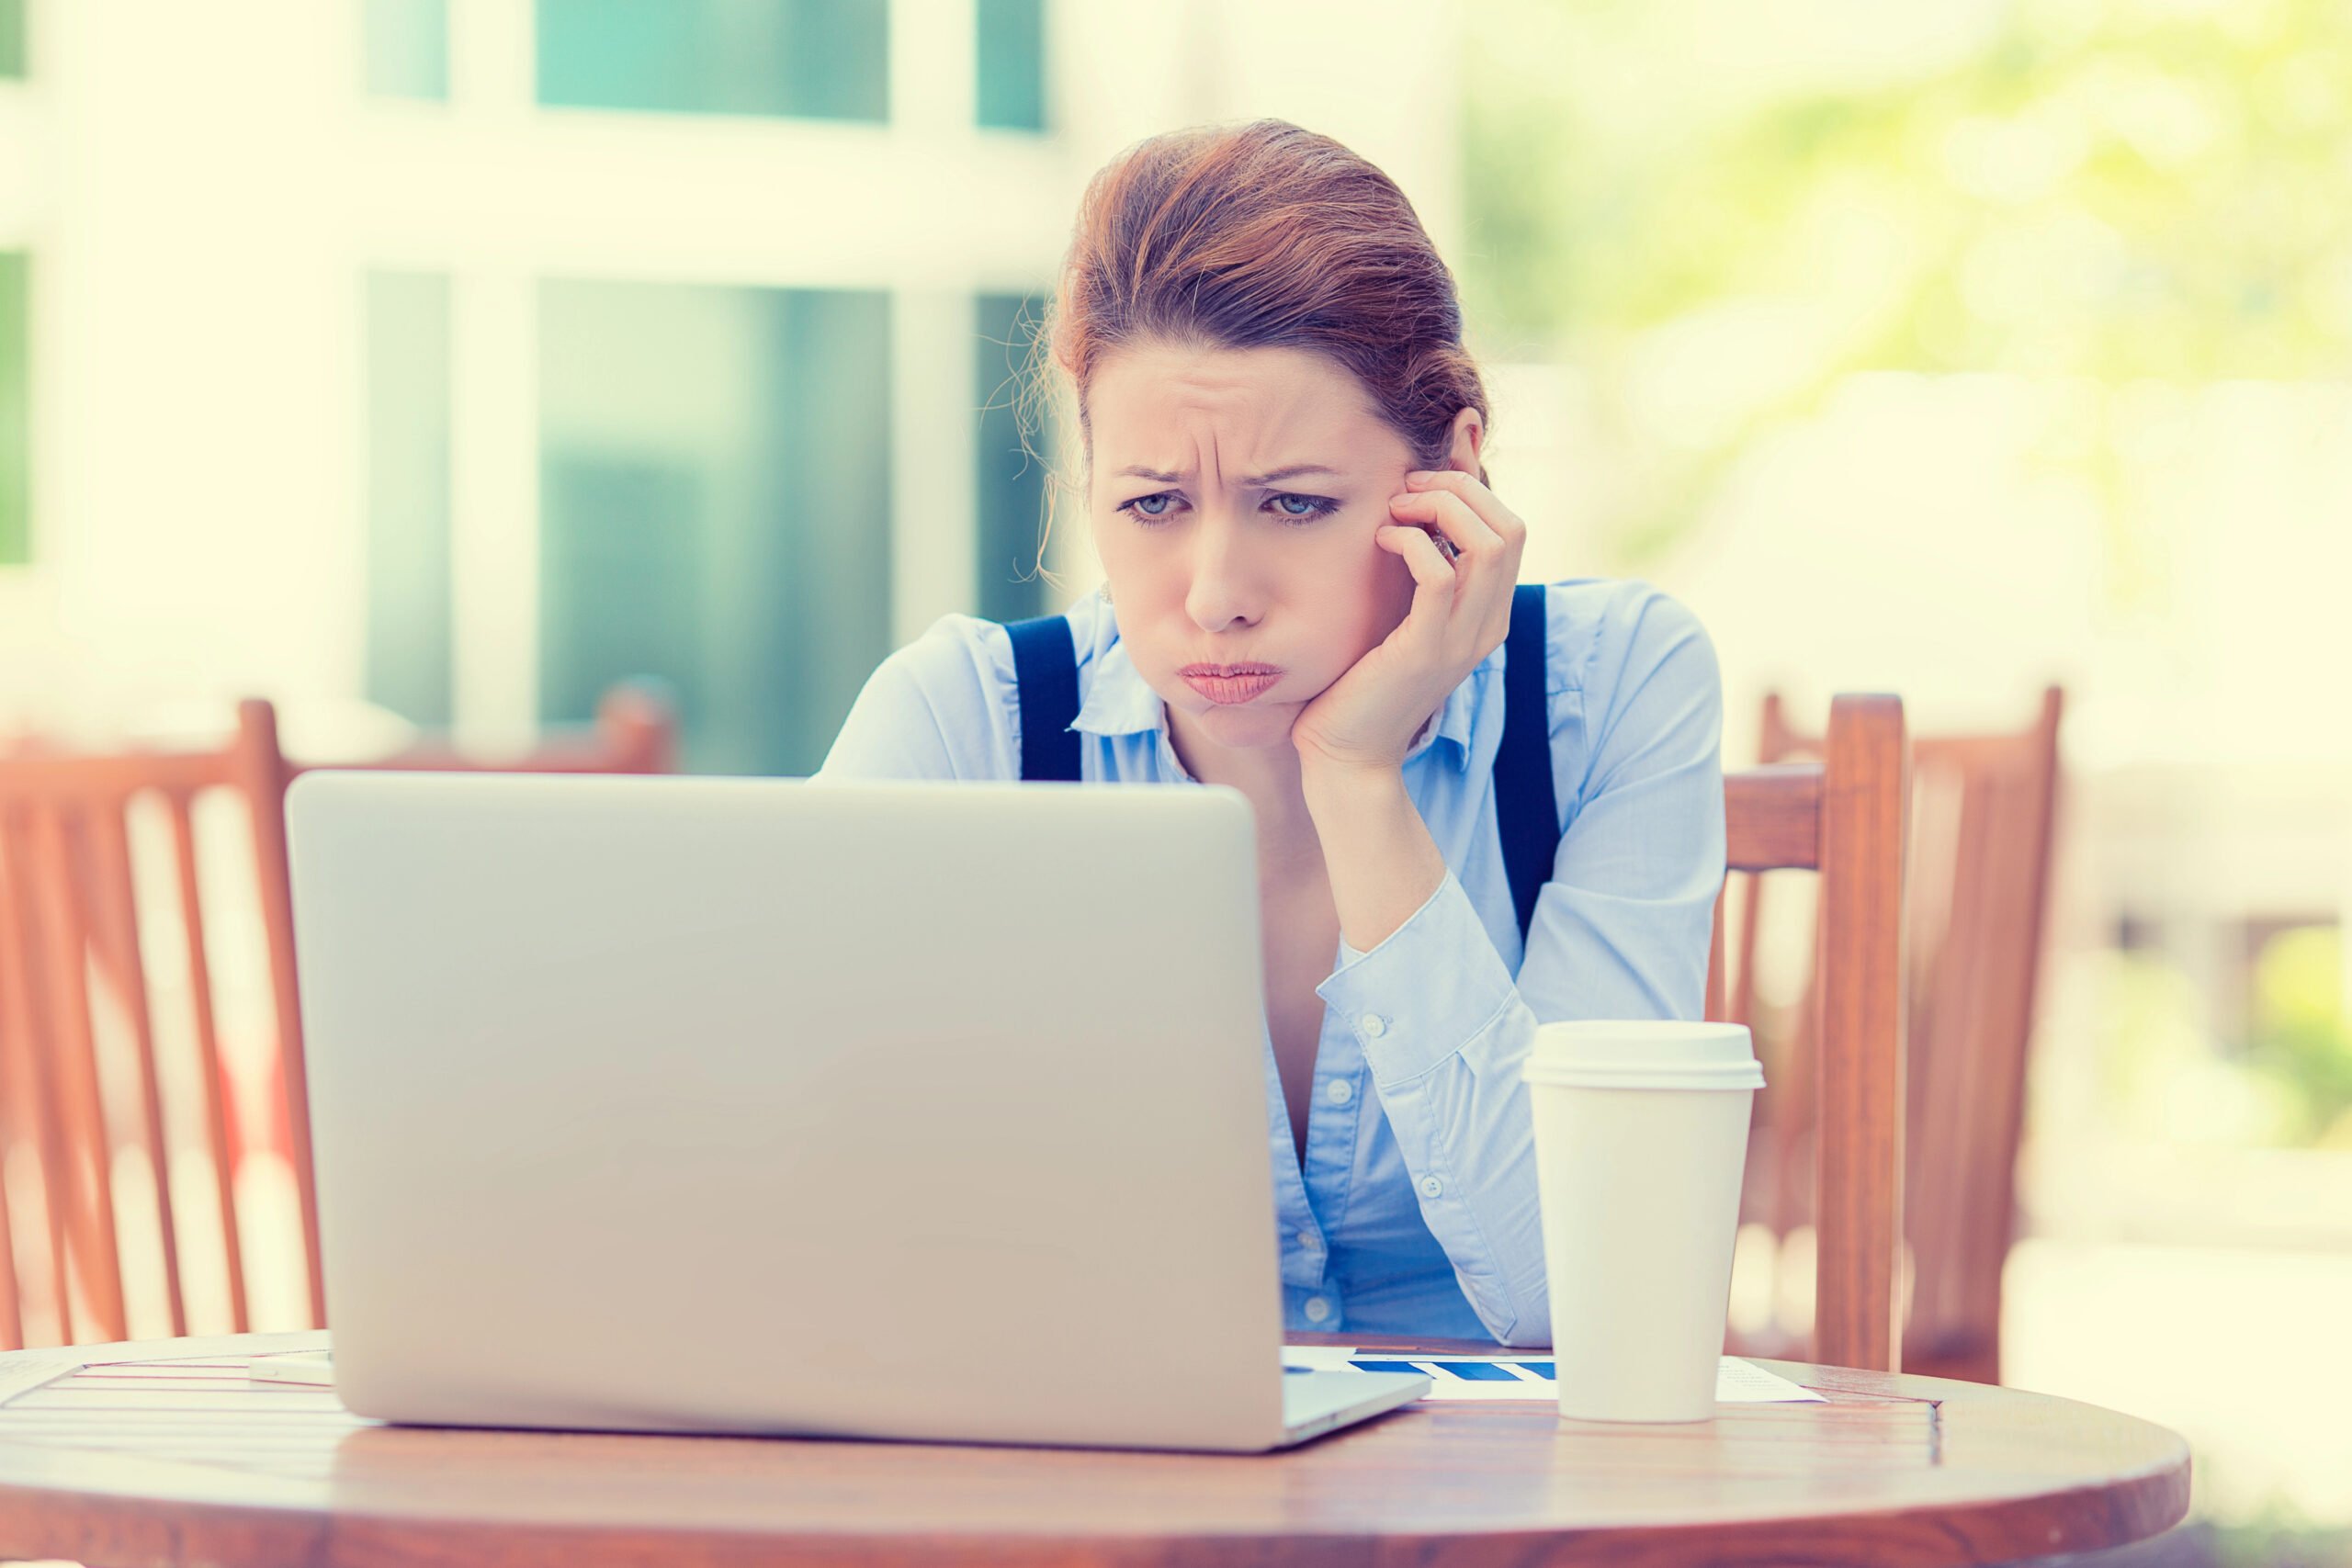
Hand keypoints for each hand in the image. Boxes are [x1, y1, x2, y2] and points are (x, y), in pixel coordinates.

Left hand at [1291, 469, 1528, 774]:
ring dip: (1440, 508)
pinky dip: (1412, 542)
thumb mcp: (1404, 621)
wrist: (1348, 754)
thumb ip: (1421, 578)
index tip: (1419, 488)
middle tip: (1407, 489)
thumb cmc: (1364, 682)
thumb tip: (1413, 517)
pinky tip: (1383, 540)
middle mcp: (1487, 625)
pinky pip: (1440, 576)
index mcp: (1488, 615)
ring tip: (1396, 510)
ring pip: (1487, 544)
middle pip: (1509, 527)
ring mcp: (1461, 639)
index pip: (1511, 530)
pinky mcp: (1425, 650)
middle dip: (1459, 489)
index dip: (1471, 492)